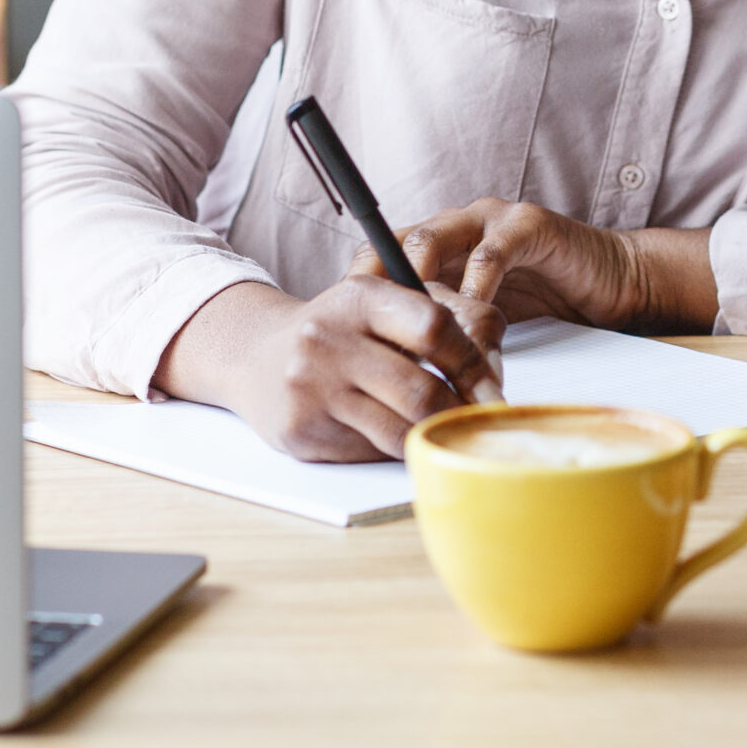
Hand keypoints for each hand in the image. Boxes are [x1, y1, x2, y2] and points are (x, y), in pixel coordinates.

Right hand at [153, 279, 505, 462]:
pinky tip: (388, 434)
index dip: (472, 362)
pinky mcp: (302, 429)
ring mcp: (312, 386)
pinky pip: (370, 450)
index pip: (434, 327)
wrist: (255, 356)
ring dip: (430, 435)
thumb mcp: (374, 307)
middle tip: (477, 421)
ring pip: (399, 429)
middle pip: (421, 390)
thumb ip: (427, 325)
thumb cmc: (335, 332)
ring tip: (441, 431)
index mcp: (360, 297)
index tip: (490, 387)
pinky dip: (392, 448)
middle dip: (459, 411)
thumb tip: (491, 374)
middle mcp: (330, 338)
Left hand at [370, 199, 717, 334]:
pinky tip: (470, 318)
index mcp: (442, 242)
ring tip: (413, 330)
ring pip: (434, 243)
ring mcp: (491, 219)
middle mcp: (459, 223)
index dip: (361, 283)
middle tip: (365, 327)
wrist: (613, 280)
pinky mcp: (527, 225)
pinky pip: (491, 252)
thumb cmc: (546, 299)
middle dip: (379, 284)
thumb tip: (397, 371)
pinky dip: (476, 286)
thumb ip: (446, 326)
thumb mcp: (483, 315)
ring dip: (423, 291)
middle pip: (397, 242)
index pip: (384, 252)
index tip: (342, 324)